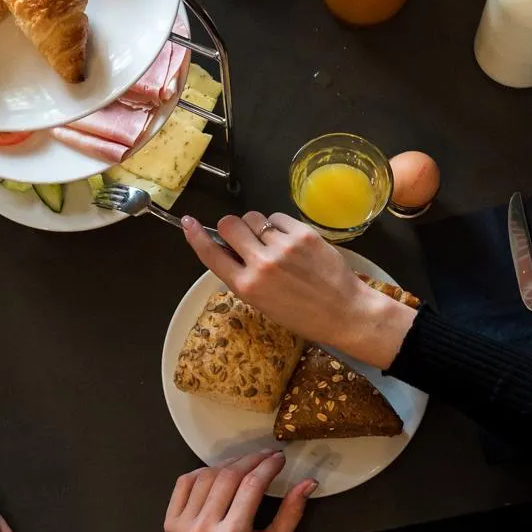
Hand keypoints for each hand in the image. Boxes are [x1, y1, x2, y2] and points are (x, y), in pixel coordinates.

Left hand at [166, 451, 312, 531]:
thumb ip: (291, 514)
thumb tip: (307, 483)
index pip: (251, 486)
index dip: (267, 466)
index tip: (278, 458)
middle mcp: (203, 528)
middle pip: (228, 477)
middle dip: (250, 460)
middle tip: (265, 456)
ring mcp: (183, 524)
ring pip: (206, 476)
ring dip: (227, 465)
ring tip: (245, 464)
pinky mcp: (170, 521)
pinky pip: (184, 483)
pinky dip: (202, 472)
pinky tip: (217, 473)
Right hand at [181, 212, 416, 369]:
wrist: (345, 312)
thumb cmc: (302, 314)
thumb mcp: (262, 303)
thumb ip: (242, 275)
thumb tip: (228, 247)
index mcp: (246, 286)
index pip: (211, 254)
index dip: (196, 235)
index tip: (187, 221)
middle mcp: (260, 264)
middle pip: (230, 225)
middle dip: (232, 227)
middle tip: (245, 237)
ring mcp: (282, 247)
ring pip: (255, 218)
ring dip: (258, 227)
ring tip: (274, 243)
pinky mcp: (303, 234)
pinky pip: (278, 218)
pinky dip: (279, 226)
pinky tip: (291, 242)